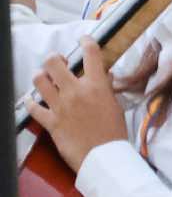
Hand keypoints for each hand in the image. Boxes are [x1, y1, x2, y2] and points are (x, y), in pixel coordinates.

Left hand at [28, 40, 130, 172]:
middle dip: (55, 59)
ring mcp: (60, 106)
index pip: (91, 54)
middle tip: (58, 63)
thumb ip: (106, 88)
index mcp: (96, 86)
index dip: (86, 41)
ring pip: (39, 81)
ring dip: (41, 77)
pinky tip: (33, 101)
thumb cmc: (114, 132)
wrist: (103, 156)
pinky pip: (32, 107)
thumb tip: (104, 76)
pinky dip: (31, 102)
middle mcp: (76, 92)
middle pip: (54, 63)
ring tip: (45, 79)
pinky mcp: (50, 121)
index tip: (84, 40)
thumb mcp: (115, 106)